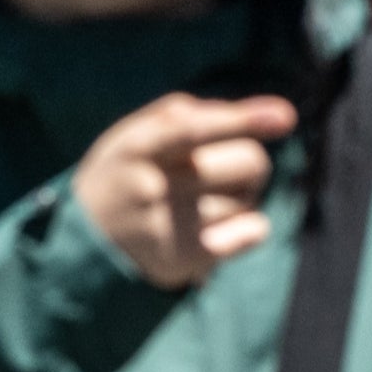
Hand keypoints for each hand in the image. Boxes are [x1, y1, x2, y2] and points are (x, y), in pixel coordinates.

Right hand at [71, 92, 294, 288]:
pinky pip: (253, 231)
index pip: (195, 127)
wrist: (86, 243)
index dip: (241, 119)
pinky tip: (225, 226)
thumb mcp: (129, 136)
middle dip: (250, 160)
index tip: (286, 115)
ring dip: (240, 196)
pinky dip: (250, 225)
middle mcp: (156, 186)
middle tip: (225, 168)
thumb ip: (177, 116)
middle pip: (248, 162)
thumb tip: (246, 113)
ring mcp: (175, 224)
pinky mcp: (190, 257)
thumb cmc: (122, 174)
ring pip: (250, 199)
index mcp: (138, 146)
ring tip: (204, 200)